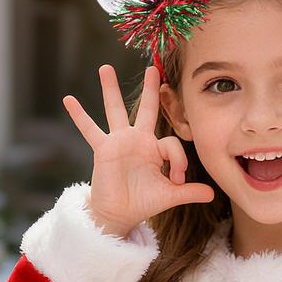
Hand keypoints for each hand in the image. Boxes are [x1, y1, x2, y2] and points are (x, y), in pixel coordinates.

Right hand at [62, 64, 213, 235]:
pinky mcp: (103, 149)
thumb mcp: (170, 195)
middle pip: (146, 109)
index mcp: (155, 148)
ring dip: (110, 89)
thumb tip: (213, 194)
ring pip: (115, 110)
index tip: (178, 179)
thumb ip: (190, 191)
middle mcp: (138, 139)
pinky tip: (68, 100)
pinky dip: (79, 116)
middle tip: (153, 68)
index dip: (179, 161)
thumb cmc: (143, 202)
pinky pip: (89, 130)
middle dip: (151, 89)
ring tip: (105, 67)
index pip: (172, 143)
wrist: (120, 214)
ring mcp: (119, 141)